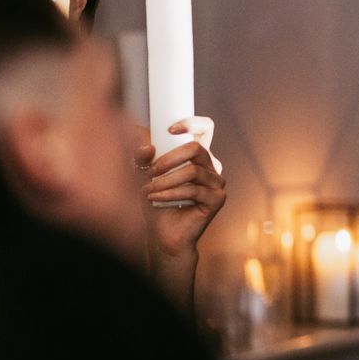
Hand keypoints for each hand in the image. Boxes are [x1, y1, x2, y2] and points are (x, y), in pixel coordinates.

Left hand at [136, 117, 226, 256]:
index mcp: (196, 157)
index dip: (191, 123)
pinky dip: (171, 194)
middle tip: (151, 170)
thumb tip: (148, 147)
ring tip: (148, 190)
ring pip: (193, 171)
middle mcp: (210, 167)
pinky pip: (194, 190)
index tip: (170, 130)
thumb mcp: (142, 177)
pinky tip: (156, 198)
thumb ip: (141, 160)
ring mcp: (216, 183)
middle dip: (169, 158)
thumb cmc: (155, 204)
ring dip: (166, 180)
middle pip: (196, 147)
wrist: (163, 235)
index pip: (204, 129)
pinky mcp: (217, 199)